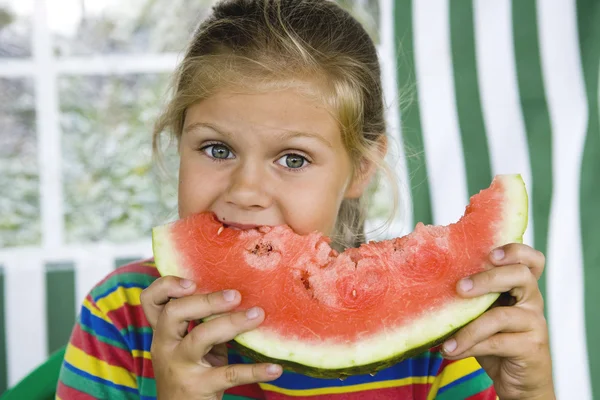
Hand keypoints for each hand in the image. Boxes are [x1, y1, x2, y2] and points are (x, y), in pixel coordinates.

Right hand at [140, 276, 281, 399]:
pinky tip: (275, 368)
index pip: (151, 301)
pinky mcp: (198, 387)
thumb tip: (239, 296)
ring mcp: (179, 367)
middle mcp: (165, 347)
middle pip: (174, 312)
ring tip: (258, 315)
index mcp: (163, 333)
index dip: (167, 286)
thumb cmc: (193, 373)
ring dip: (232, 323)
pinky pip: (230, 375)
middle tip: (236, 296)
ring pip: (201, 337)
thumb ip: (205, 323)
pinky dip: (255, 371)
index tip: (193, 281)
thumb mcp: (193, 346)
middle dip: (206, 300)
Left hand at [441, 244, 554, 399]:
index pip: (531, 259)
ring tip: (446, 340)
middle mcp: (533, 300)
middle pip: (519, 276)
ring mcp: (535, 323)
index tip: (489, 254)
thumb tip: (428, 282)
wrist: (517, 380)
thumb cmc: (494, 339)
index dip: (515, 251)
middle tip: (459, 288)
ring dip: (469, 328)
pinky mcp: (531, 347)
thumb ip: (470, 297)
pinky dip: (470, 346)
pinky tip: (450, 350)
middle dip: (487, 278)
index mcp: (521, 286)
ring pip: (502, 316)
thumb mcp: (482, 313)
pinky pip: (497, 343)